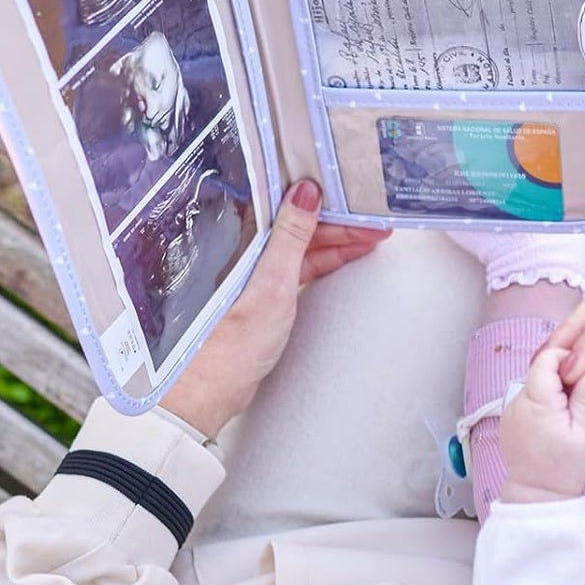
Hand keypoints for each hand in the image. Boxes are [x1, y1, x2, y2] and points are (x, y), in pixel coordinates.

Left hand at [160, 180, 389, 436]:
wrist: (210, 390)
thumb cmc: (230, 346)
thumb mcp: (273, 284)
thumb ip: (291, 236)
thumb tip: (304, 193)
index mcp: (245, 242)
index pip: (290, 209)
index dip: (326, 204)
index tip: (355, 203)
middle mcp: (247, 254)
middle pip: (298, 227)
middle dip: (339, 224)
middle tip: (374, 226)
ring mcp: (254, 275)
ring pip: (300, 248)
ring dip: (335, 243)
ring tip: (367, 240)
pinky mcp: (260, 295)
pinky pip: (296, 268)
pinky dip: (321, 262)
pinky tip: (339, 259)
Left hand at [499, 347, 584, 502]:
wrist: (537, 497)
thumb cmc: (562, 471)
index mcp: (537, 401)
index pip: (548, 358)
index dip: (569, 357)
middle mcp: (517, 401)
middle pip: (542, 369)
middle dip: (564, 376)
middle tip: (583, 396)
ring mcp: (509, 410)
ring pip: (536, 383)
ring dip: (554, 390)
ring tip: (569, 413)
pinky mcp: (508, 419)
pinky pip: (528, 399)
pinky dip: (542, 403)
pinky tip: (555, 421)